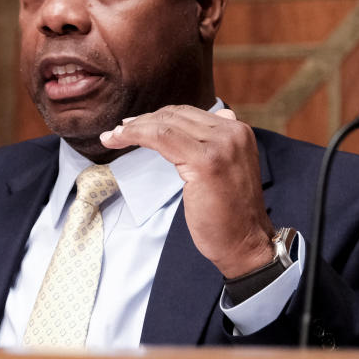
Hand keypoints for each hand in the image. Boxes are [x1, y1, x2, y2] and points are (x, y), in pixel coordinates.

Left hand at [99, 106, 274, 277]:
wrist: (246, 243)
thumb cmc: (231, 215)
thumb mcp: (227, 170)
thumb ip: (217, 144)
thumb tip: (207, 120)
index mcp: (238, 131)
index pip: (189, 114)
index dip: (158, 117)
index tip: (134, 126)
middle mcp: (232, 132)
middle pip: (176, 115)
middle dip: (143, 121)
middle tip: (118, 131)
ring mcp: (220, 145)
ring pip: (166, 124)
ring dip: (135, 127)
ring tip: (113, 136)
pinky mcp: (205, 162)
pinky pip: (162, 137)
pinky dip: (136, 135)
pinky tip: (119, 140)